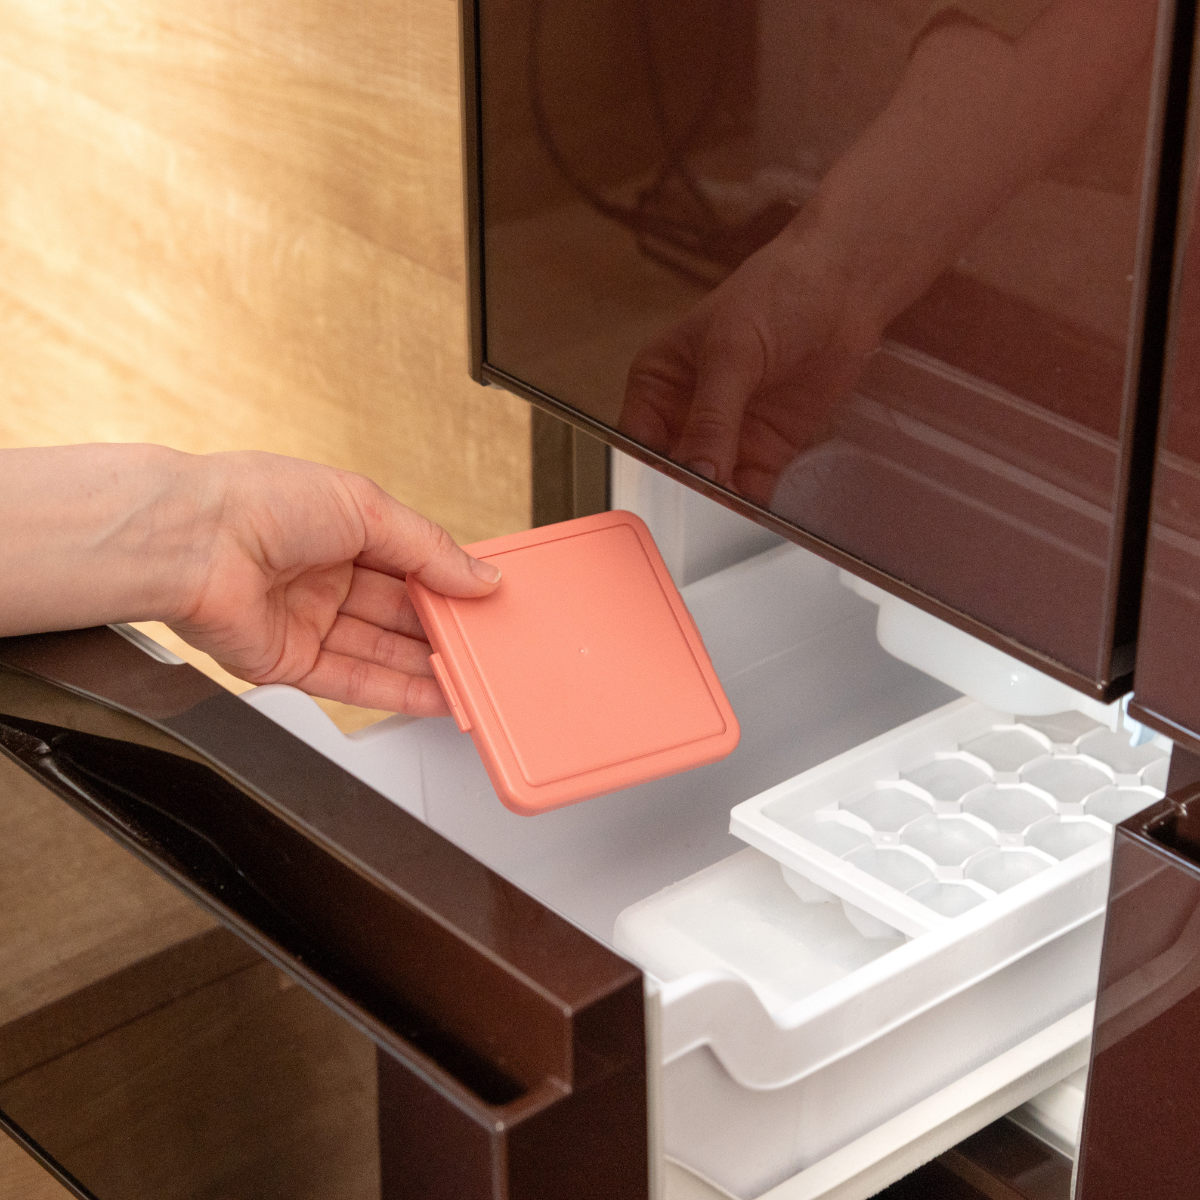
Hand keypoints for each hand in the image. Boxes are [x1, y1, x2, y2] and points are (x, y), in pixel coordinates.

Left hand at [167, 451, 500, 715]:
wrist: (192, 541)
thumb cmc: (259, 501)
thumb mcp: (367, 507)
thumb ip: (429, 548)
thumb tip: (479, 575)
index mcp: (340, 528)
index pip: (411, 563)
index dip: (448, 583)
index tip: (485, 601)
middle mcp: (323, 575)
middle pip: (399, 612)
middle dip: (442, 628)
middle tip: (487, 644)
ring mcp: (306, 620)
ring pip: (382, 651)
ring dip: (428, 666)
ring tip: (474, 678)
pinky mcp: (290, 662)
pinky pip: (354, 682)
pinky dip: (398, 691)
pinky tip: (437, 696)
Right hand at [620, 223, 878, 505]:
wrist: (846, 287)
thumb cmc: (778, 292)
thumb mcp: (733, 351)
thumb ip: (712, 416)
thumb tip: (696, 471)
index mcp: (659, 383)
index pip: (639, 439)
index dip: (651, 466)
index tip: (674, 486)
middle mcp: (687, 414)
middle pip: (674, 469)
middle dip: (688, 490)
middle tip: (705, 504)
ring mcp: (728, 435)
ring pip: (713, 486)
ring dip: (722, 504)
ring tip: (732, 513)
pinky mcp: (768, 451)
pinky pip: (753, 491)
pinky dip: (756, 507)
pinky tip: (760, 514)